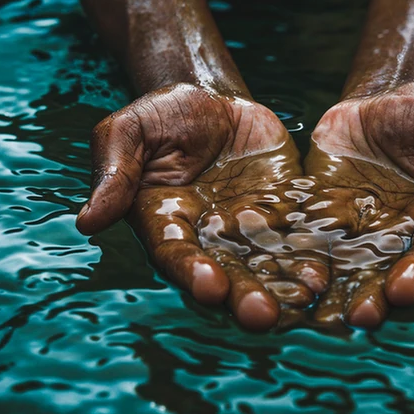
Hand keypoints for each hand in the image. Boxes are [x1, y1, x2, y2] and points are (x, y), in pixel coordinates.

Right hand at [76, 83, 325, 329]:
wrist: (210, 98)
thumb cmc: (161, 114)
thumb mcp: (128, 130)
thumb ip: (115, 173)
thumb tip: (88, 221)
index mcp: (165, 221)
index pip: (176, 253)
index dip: (191, 271)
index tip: (209, 286)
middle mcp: (207, 236)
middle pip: (226, 272)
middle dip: (244, 294)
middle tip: (262, 315)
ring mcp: (247, 227)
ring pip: (266, 263)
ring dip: (283, 284)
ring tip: (304, 300)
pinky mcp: (283, 211)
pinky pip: (299, 236)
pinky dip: (311, 254)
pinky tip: (326, 272)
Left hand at [302, 81, 413, 326]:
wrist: (385, 94)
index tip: (403, 290)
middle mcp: (401, 234)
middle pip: (387, 272)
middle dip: (373, 296)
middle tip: (357, 319)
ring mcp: (359, 227)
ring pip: (344, 264)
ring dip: (331, 290)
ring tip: (315, 315)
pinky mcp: (321, 213)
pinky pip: (305, 235)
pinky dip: (291, 254)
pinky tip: (274, 272)